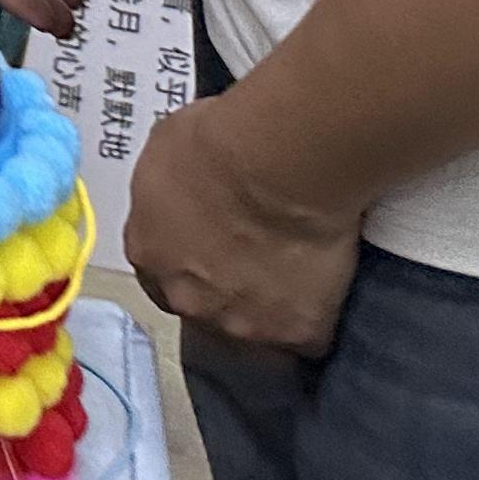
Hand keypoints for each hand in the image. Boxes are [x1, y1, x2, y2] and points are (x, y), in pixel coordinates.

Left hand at [126, 93, 362, 355]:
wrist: (277, 164)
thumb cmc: (218, 142)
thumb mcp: (165, 154)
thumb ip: (170, 193)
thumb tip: (185, 193)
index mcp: (149, 253)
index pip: (159, 276)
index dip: (189, 264)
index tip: (213, 252)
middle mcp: (187, 298)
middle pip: (203, 309)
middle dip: (225, 292)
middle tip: (259, 261)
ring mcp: (242, 323)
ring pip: (255, 331)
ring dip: (271, 310)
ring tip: (300, 277)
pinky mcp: (297, 333)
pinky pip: (310, 337)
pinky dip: (319, 317)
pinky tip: (329, 290)